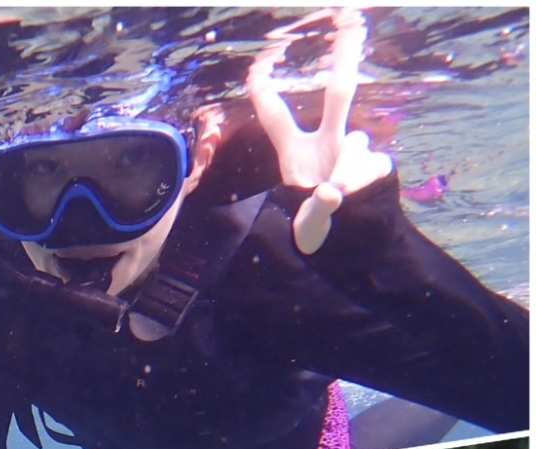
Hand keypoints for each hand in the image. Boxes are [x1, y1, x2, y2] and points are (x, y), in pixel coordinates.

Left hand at [247, 8, 392, 253]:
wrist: (346, 238)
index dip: (265, 90)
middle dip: (346, 57)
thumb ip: (319, 208)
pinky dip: (366, 183)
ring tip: (338, 194)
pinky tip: (360, 195)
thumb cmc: (313, 221)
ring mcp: (352, 148)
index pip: (275, 115)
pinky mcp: (376, 162)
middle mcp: (326, 141)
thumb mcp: (309, 219)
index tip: (260, 62)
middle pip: (339, 93)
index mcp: (294, 151)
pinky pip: (374, 165)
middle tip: (352, 21)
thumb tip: (333, 191)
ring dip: (349, 171)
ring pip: (358, 146)